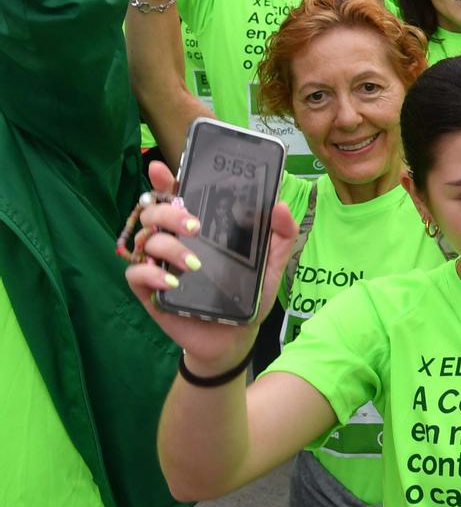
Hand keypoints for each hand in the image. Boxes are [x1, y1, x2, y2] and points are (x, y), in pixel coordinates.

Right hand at [122, 159, 296, 372]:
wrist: (235, 338)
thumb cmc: (247, 295)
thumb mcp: (271, 264)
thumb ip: (281, 235)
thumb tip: (279, 205)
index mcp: (197, 230)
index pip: (175, 197)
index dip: (164, 180)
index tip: (161, 168)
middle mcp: (172, 242)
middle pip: (153, 213)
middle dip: (169, 212)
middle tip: (195, 225)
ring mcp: (157, 266)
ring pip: (143, 240)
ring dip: (167, 245)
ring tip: (195, 263)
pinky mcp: (148, 292)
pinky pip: (134, 274)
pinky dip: (149, 274)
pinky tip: (171, 281)